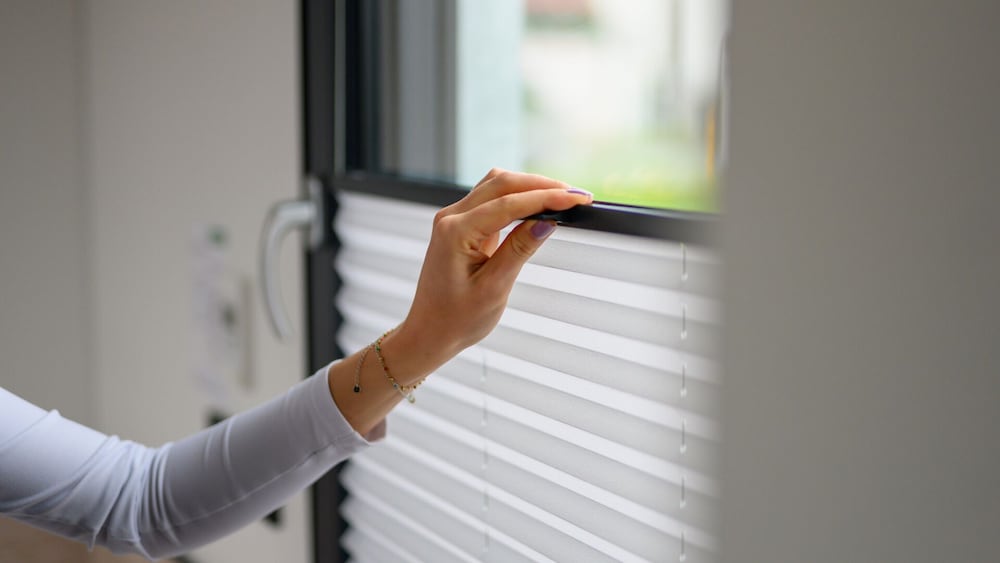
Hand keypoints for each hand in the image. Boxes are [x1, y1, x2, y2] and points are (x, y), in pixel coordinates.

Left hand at [389, 168, 592, 379]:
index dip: (546, 198)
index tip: (576, 199)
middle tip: (578, 197)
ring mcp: (454, 219)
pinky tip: (540, 207)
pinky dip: (518, 198)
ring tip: (564, 200)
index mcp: (455, 232)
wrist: (430, 332)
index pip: (507, 204)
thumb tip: (547, 222)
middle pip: (502, 184)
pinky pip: (493, 200)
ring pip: (497, 186)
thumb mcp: (494, 288)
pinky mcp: (462, 225)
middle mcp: (451, 218)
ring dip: (531, 188)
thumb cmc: (457, 318)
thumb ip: (519, 250)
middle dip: (542, 186)